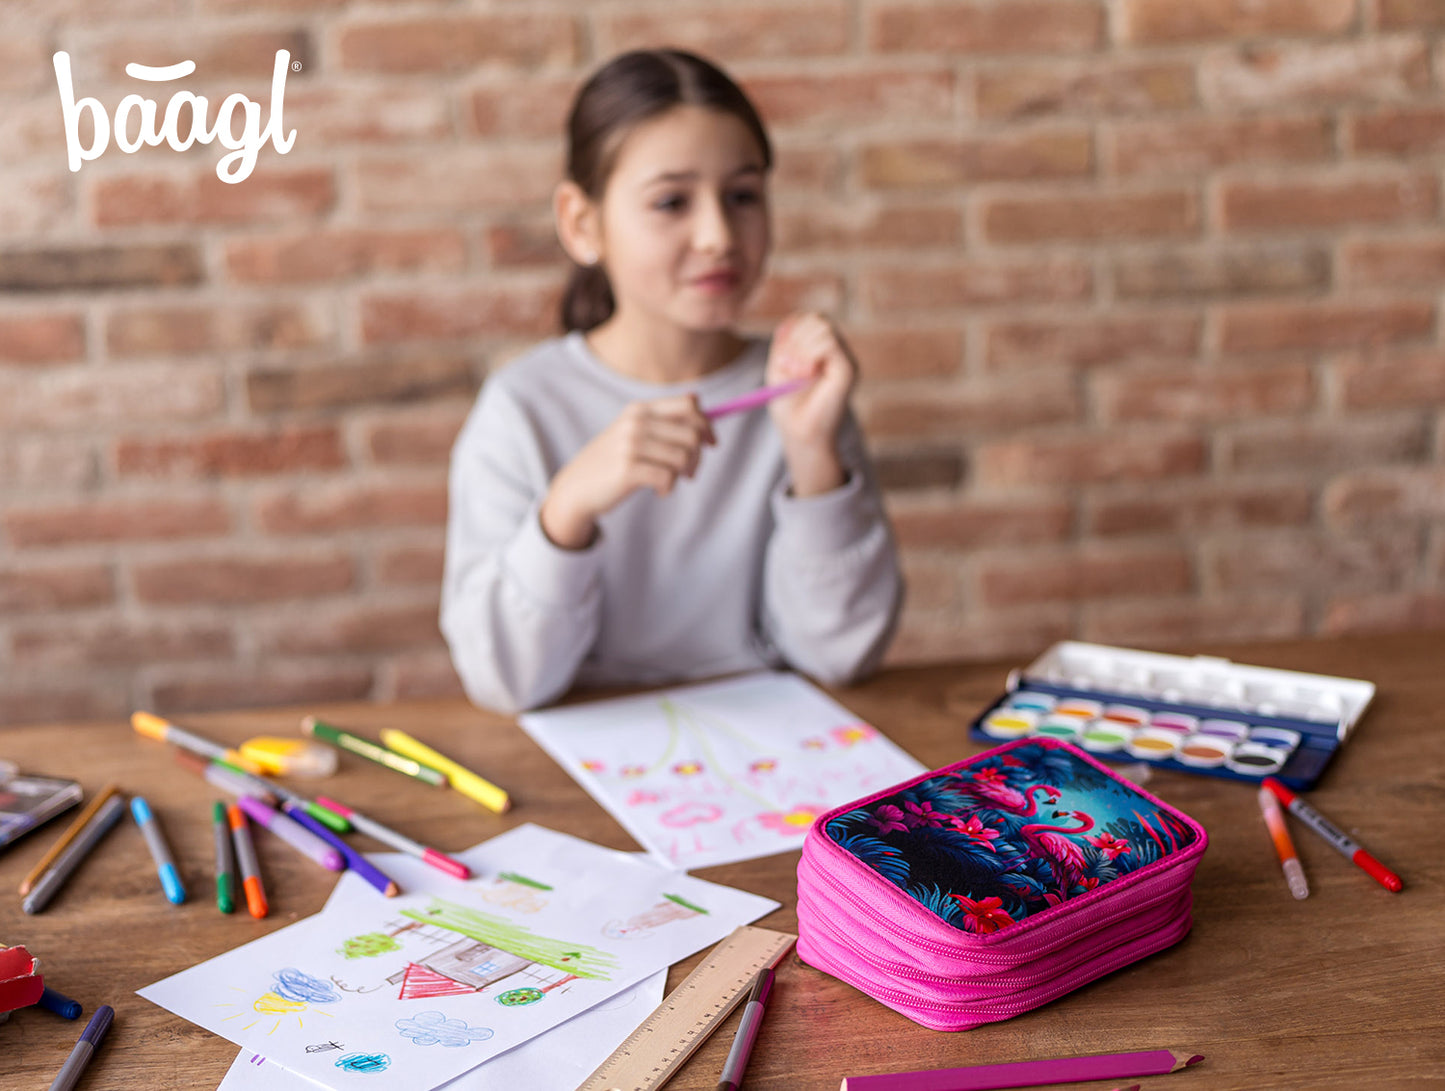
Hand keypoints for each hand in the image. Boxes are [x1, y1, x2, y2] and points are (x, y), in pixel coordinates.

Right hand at [540, 394, 715, 548]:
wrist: (576, 488)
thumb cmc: (612, 462)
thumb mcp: (633, 433)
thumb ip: (663, 421)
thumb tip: (701, 410)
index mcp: (639, 409)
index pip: (689, 405)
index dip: (707, 425)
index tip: (711, 443)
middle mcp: (635, 422)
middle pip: (692, 433)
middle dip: (698, 456)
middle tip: (689, 472)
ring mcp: (630, 445)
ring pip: (683, 457)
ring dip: (683, 474)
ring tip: (669, 481)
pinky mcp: (628, 469)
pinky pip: (668, 477)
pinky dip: (669, 488)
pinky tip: (658, 491)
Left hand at [765, 312, 855, 495]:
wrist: (800, 433)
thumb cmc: (789, 406)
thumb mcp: (778, 368)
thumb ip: (783, 344)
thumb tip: (787, 323)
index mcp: (821, 350)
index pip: (809, 319)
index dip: (791, 330)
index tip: (780, 356)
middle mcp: (837, 352)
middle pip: (817, 319)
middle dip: (794, 338)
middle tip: (786, 366)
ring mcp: (845, 360)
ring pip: (824, 327)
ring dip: (800, 347)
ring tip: (794, 372)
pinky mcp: (848, 370)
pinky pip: (830, 344)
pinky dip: (810, 354)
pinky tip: (804, 374)